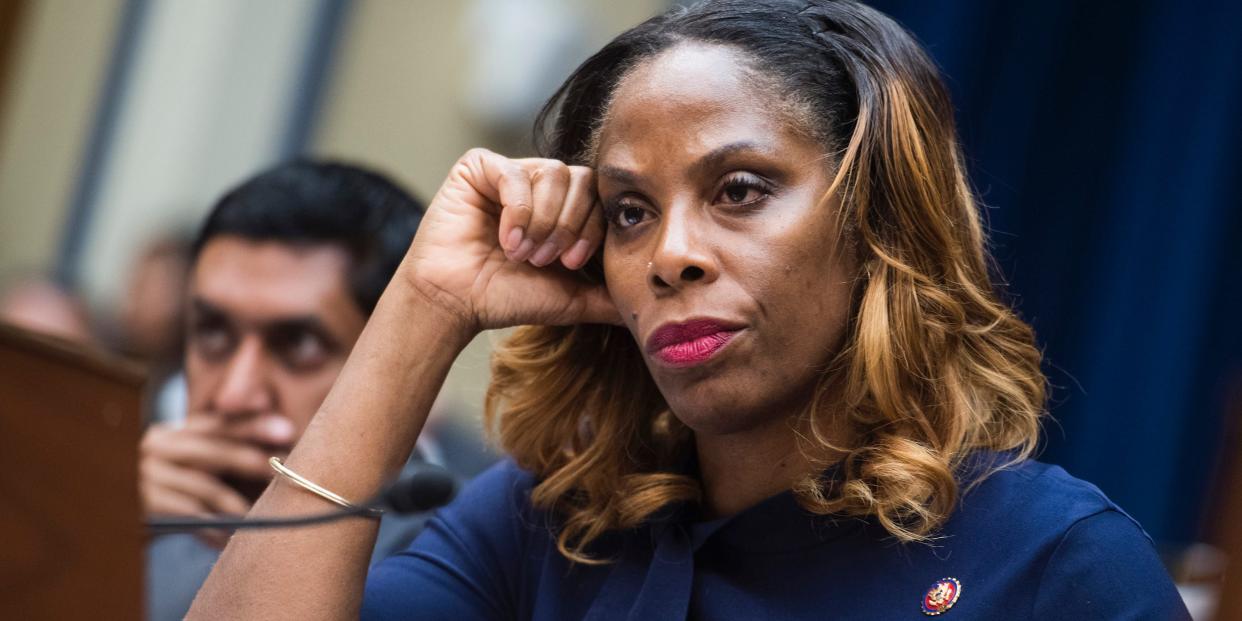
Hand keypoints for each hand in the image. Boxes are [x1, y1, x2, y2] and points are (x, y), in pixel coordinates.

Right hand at [141, 415, 294, 544]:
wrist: (105, 515)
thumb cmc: (151, 494)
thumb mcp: (174, 468)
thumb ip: (207, 457)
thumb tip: (265, 459)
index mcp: (169, 433)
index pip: (217, 424)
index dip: (253, 425)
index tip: (287, 431)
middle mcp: (156, 447)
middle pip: (217, 451)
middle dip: (255, 462)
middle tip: (287, 472)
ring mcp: (147, 474)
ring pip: (208, 488)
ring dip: (237, 507)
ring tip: (257, 517)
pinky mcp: (143, 504)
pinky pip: (190, 516)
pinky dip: (212, 529)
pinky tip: (225, 540)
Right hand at [401, 148, 620, 332]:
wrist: (456, 302)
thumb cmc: (508, 298)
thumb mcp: (572, 298)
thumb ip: (608, 296)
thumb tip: (647, 306)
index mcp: (564, 207)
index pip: (598, 196)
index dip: (591, 227)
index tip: (572, 264)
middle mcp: (539, 185)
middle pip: (581, 179)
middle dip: (569, 225)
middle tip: (546, 259)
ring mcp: (509, 173)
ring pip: (552, 173)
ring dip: (542, 220)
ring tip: (523, 253)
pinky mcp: (478, 168)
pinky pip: (514, 172)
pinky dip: (517, 210)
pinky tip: (506, 240)